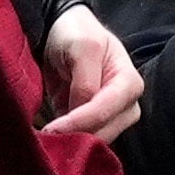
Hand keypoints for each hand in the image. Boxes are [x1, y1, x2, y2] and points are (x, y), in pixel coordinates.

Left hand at [41, 1, 147, 148]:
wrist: (63, 32)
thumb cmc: (76, 33)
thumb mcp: (83, 47)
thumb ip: (85, 81)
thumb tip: (79, 113)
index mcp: (129, 83)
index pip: (105, 111)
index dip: (78, 122)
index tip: (51, 129)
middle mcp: (126, 105)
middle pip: (104, 132)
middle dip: (76, 136)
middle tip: (45, 137)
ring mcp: (111, 117)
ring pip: (95, 141)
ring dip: (71, 143)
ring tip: (45, 139)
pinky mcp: (93, 124)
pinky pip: (84, 141)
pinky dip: (67, 142)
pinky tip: (50, 139)